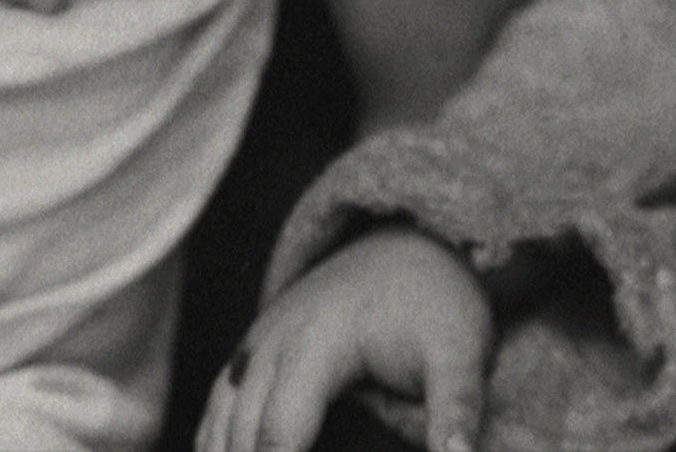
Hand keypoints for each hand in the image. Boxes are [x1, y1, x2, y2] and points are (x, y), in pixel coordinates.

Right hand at [200, 227, 492, 451]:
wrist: (408, 244)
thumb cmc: (435, 303)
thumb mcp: (460, 352)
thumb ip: (459, 409)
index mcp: (318, 343)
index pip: (280, 435)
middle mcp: (274, 342)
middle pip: (243, 437)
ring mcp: (256, 344)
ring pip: (220, 424)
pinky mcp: (252, 351)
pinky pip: (217, 408)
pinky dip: (215, 447)